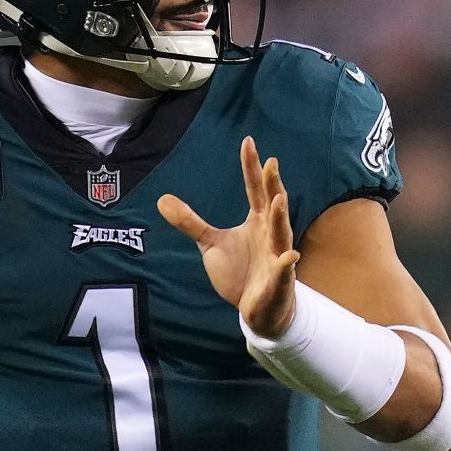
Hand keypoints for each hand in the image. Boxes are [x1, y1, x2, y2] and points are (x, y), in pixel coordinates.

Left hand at [157, 136, 300, 337]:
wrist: (258, 309)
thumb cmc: (240, 271)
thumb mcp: (210, 244)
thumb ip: (190, 222)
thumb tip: (161, 199)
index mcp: (258, 221)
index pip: (254, 188)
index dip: (251, 166)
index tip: (248, 141)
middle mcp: (271, 233)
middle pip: (273, 205)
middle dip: (273, 185)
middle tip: (271, 163)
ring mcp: (278, 256)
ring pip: (282, 234)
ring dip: (281, 218)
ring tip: (278, 200)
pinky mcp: (279, 281)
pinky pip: (283, 272)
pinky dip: (286, 265)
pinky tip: (288, 257)